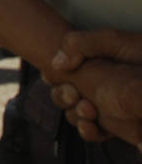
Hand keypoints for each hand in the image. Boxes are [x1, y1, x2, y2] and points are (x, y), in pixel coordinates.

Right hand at [50, 29, 141, 144]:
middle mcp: (99, 84)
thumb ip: (82, 44)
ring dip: (74, 112)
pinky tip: (92, 124)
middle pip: (65, 93)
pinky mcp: (120, 126)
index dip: (54, 75)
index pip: (63, 70)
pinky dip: (88, 130)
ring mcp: (108, 106)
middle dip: (63, 95)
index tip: (54, 75)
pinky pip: (94, 132)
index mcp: (96, 63)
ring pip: (76, 113)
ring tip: (88, 109)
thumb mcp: (116, 41)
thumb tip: (57, 62)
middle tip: (74, 94)